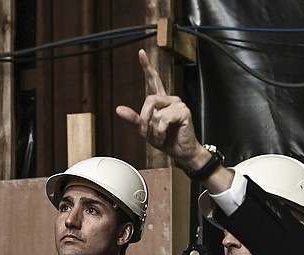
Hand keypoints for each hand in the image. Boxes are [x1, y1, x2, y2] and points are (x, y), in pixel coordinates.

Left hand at [115, 49, 208, 170]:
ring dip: (153, 129)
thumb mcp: (145, 130)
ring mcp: (178, 104)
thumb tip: (119, 109)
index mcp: (161, 102)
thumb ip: (133, 119)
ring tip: (160, 136)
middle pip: (149, 99)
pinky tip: (166, 135)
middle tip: (149, 132)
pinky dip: (160, 131)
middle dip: (144, 118)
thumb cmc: (167, 140)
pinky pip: (163, 119)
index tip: (141, 53)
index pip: (153, 80)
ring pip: (155, 112)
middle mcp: (170, 99)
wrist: (181, 152)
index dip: (147, 67)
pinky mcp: (183, 112)